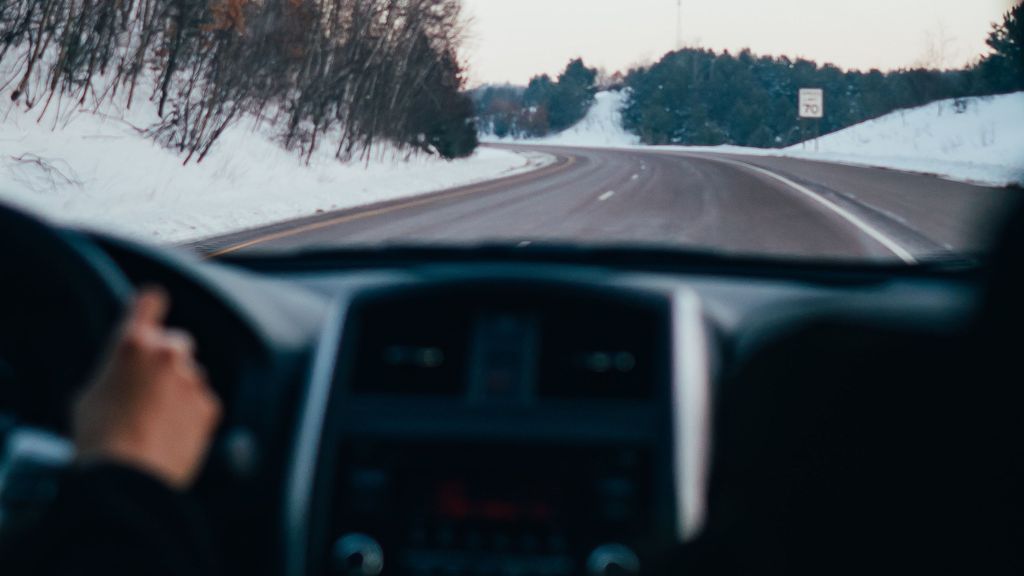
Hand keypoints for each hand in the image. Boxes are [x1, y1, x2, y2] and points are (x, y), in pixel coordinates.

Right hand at [73, 288, 221, 489]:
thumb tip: (124, 373)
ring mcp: (193, 380)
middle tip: (148, 388)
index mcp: (132, 344)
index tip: (152, 308)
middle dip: (165, 359)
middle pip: (175, 342)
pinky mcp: (210, 406)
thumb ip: (115, 372)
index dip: (151, 305)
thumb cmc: (98, 440)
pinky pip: (201, 402)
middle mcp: (168, 354)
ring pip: (190, 376)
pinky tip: (170, 436)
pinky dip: (190, 414)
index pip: (150, 301)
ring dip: (179, 390)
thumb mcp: (89, 395)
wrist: (128, 479)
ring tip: (154, 423)